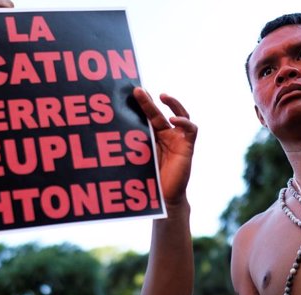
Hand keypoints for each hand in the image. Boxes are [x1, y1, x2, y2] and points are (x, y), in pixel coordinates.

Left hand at [133, 88, 196, 206]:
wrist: (163, 197)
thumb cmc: (149, 179)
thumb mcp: (138, 157)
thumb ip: (132, 143)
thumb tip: (110, 131)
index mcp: (153, 136)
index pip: (147, 115)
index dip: (140, 104)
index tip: (129, 93)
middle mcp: (166, 134)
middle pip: (158, 113)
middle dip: (148, 102)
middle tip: (137, 91)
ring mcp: (178, 139)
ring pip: (178, 115)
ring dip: (173, 103)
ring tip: (163, 96)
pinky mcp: (187, 146)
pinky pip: (190, 129)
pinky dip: (184, 122)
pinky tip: (174, 119)